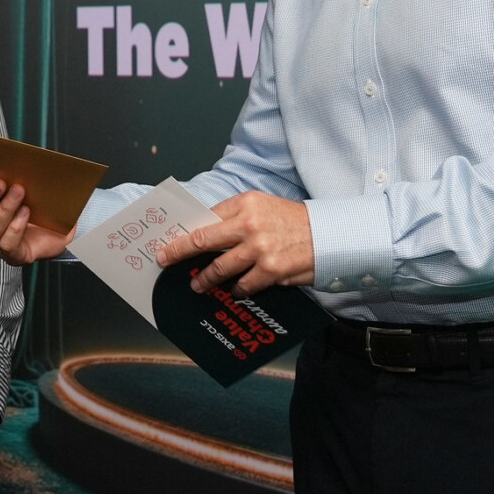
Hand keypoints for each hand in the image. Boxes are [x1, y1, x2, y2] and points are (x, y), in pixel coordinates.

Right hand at [0, 179, 73, 266]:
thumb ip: (9, 172)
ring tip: (19, 191)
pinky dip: (16, 226)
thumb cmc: (37, 205)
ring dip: (4, 208)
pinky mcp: (14, 255)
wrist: (58, 230)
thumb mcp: (22, 184)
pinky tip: (26, 212)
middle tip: (0, 183)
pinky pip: (8, 244)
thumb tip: (6, 151)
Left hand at [155, 191, 314, 296]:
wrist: (328, 235)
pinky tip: (234, 290)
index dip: (184, 233)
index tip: (169, 242)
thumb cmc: (292, 221)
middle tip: (165, 260)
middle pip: (203, 240)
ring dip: (206, 279)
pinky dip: (236, 289)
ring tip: (198, 284)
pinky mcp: (271, 270)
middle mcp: (249, 224)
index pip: (205, 219)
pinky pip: (243, 285)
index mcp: (245, 203)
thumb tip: (203, 232)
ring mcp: (259, 248)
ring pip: (220, 268)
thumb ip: (234, 216)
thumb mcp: (262, 207)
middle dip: (179, 252)